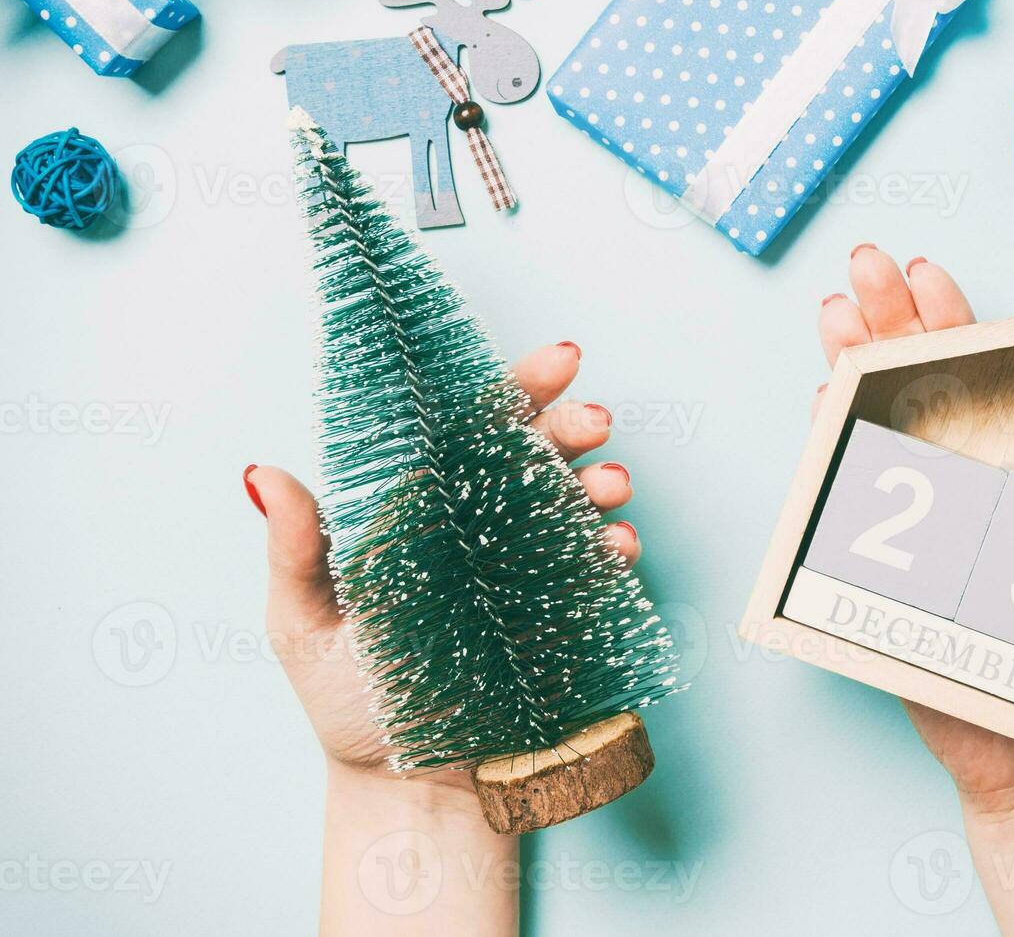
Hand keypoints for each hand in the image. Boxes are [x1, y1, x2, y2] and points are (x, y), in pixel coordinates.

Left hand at [242, 341, 639, 935]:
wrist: (406, 785)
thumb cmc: (346, 698)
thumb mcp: (304, 624)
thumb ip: (297, 551)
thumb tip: (261, 472)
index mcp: (419, 508)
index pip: (467, 429)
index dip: (513, 388)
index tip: (557, 362)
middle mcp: (479, 524)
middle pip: (532, 452)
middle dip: (569, 425)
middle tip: (594, 418)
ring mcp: (525, 564)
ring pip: (572, 501)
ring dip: (600, 482)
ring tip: (611, 483)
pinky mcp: (559, 610)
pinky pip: (593, 569)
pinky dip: (612, 549)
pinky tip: (617, 545)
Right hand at [817, 246, 1013, 933]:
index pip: (987, 378)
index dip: (954, 322)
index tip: (926, 274)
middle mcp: (967, 482)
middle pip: (924, 384)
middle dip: (892, 318)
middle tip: (865, 265)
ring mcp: (916, 520)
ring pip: (879, 428)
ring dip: (856, 366)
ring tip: (836, 311)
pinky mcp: (878, 565)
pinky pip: (852, 494)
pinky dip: (836, 443)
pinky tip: (824, 398)